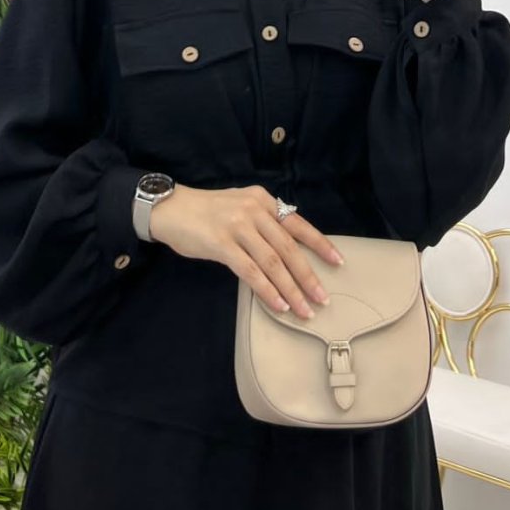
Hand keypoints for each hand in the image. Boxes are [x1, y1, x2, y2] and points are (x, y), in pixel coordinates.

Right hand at [149, 183, 343, 319]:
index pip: (298, 224)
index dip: (320, 244)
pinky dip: (267, 290)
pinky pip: (251, 271)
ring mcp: (238, 226)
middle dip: (308, 276)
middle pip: (289, 248)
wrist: (171, 209)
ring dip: (291, 289)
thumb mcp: (240, 206)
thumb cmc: (207, 212)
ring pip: (273, 263)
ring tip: (303, 309)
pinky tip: (278, 304)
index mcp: (263, 200)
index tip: (338, 262)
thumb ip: (263, 221)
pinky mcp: (221, 244)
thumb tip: (288, 248)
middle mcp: (254, 210)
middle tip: (322, 299)